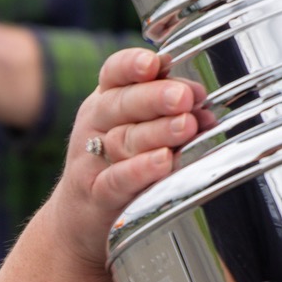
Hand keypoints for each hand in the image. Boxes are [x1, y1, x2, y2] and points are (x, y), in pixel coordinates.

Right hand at [50, 49, 214, 271]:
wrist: (79, 218)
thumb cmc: (117, 164)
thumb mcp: (135, 128)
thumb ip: (167, 110)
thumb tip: (201, 99)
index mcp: (106, 100)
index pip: (114, 72)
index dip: (131, 64)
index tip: (154, 63)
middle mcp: (96, 124)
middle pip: (121, 104)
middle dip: (155, 98)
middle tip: (184, 97)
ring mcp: (91, 160)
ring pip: (123, 140)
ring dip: (157, 132)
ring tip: (186, 127)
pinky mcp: (96, 195)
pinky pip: (117, 180)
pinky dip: (140, 170)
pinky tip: (163, 161)